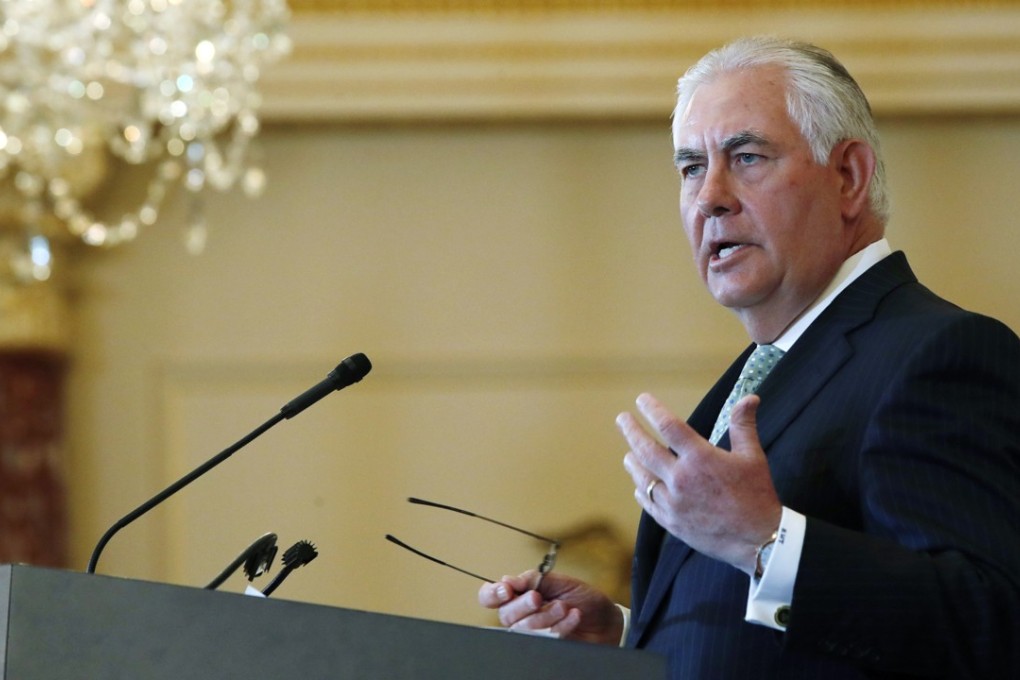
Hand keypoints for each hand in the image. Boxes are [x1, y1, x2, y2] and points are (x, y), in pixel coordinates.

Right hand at [478, 570, 622, 644]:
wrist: (606, 619)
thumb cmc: (582, 598)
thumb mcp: (560, 582)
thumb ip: (533, 580)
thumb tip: (507, 580)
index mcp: (520, 595)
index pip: (490, 596)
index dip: (492, 594)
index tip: (507, 589)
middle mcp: (522, 616)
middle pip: (505, 615)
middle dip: (522, 605)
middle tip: (539, 598)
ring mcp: (534, 634)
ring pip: (523, 629)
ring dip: (545, 616)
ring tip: (564, 607)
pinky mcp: (546, 647)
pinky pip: (545, 639)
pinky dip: (561, 625)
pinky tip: (574, 616)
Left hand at [617, 392, 781, 574]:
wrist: (759, 540)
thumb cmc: (757, 495)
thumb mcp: (753, 457)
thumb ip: (743, 425)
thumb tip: (749, 397)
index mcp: (700, 458)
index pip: (669, 426)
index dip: (652, 410)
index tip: (641, 400)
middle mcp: (681, 478)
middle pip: (646, 449)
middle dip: (631, 431)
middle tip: (621, 419)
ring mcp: (673, 502)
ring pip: (643, 478)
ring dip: (633, 463)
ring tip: (628, 454)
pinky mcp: (672, 522)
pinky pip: (649, 503)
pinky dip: (642, 492)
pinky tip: (639, 487)